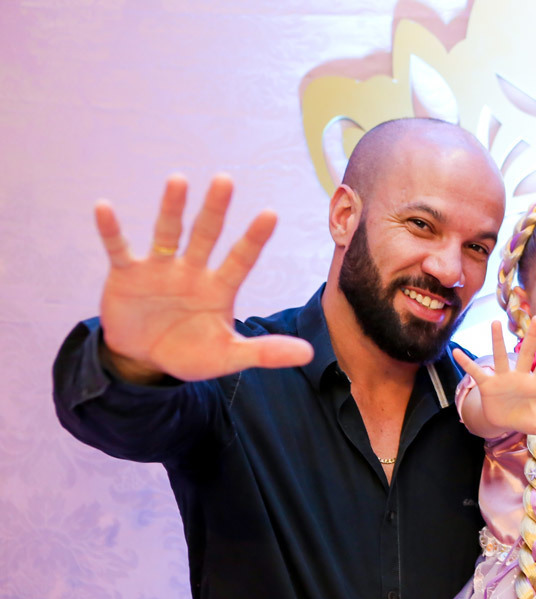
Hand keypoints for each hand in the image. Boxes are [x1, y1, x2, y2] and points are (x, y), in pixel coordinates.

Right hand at [96, 174, 313, 382]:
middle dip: (215, 209)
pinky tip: (104, 208)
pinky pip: (119, 248)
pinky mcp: (127, 275)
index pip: (241, 259)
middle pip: (206, 235)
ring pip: (167, 232)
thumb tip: (309, 354)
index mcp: (220, 287)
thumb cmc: (191, 352)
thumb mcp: (228, 356)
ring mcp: (159, 269)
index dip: (254, 238)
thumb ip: (265, 352)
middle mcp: (192, 271)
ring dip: (171, 208)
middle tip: (225, 180)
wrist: (145, 360)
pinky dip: (111, 230)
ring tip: (178, 180)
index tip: (270, 213)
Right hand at [452, 318, 535, 451]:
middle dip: (532, 337)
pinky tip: (456, 352)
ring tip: (494, 322)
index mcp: (534, 385)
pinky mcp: (487, 384)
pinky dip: (467, 364)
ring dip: (497, 341)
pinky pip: (476, 372)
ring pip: (500, 356)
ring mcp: (503, 378)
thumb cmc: (523, 417)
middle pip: (526, 354)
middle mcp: (519, 376)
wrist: (504, 419)